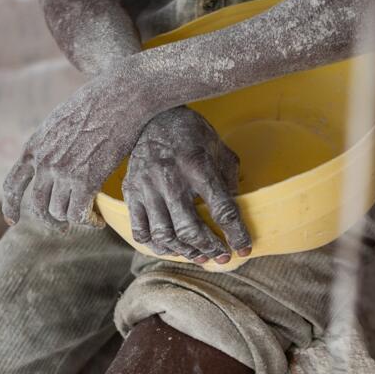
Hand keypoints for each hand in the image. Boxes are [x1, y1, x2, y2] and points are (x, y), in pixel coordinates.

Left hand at [2, 79, 143, 228]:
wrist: (118, 96)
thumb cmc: (95, 103)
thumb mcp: (58, 120)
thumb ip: (49, 143)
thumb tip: (50, 159)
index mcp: (34, 147)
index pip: (12, 185)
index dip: (11, 206)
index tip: (13, 219)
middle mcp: (44, 163)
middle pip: (37, 207)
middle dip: (49, 220)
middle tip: (62, 226)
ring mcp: (63, 173)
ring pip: (60, 213)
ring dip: (73, 218)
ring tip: (88, 215)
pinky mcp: (86, 181)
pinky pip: (80, 214)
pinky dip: (89, 221)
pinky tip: (98, 219)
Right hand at [122, 106, 250, 264]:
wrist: (152, 116)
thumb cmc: (191, 133)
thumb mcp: (218, 148)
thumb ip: (228, 180)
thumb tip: (233, 213)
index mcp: (197, 164)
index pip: (221, 208)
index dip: (236, 233)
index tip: (244, 248)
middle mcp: (169, 177)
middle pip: (189, 228)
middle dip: (209, 248)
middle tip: (221, 257)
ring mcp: (146, 186)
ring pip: (164, 235)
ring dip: (185, 251)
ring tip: (199, 255)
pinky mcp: (131, 192)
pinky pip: (140, 231)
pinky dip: (157, 245)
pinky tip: (171, 247)